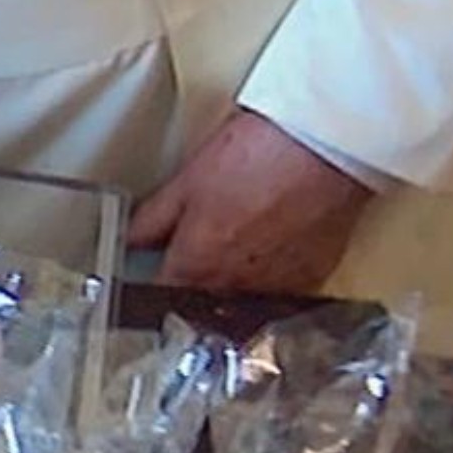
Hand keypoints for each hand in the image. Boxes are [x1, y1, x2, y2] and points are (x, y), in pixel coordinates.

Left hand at [130, 109, 373, 296]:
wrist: (321, 148)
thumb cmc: (256, 156)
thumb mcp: (185, 182)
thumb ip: (152, 220)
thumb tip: (131, 239)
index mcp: (198, 263)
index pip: (163, 294)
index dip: (155, 284)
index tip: (152, 275)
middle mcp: (237, 285)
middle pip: (205, 304)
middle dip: (194, 288)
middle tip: (195, 257)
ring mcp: (279, 287)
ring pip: (244, 303)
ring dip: (233, 287)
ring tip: (236, 249)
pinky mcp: (314, 279)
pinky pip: (282, 294)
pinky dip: (270, 280)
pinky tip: (269, 251)